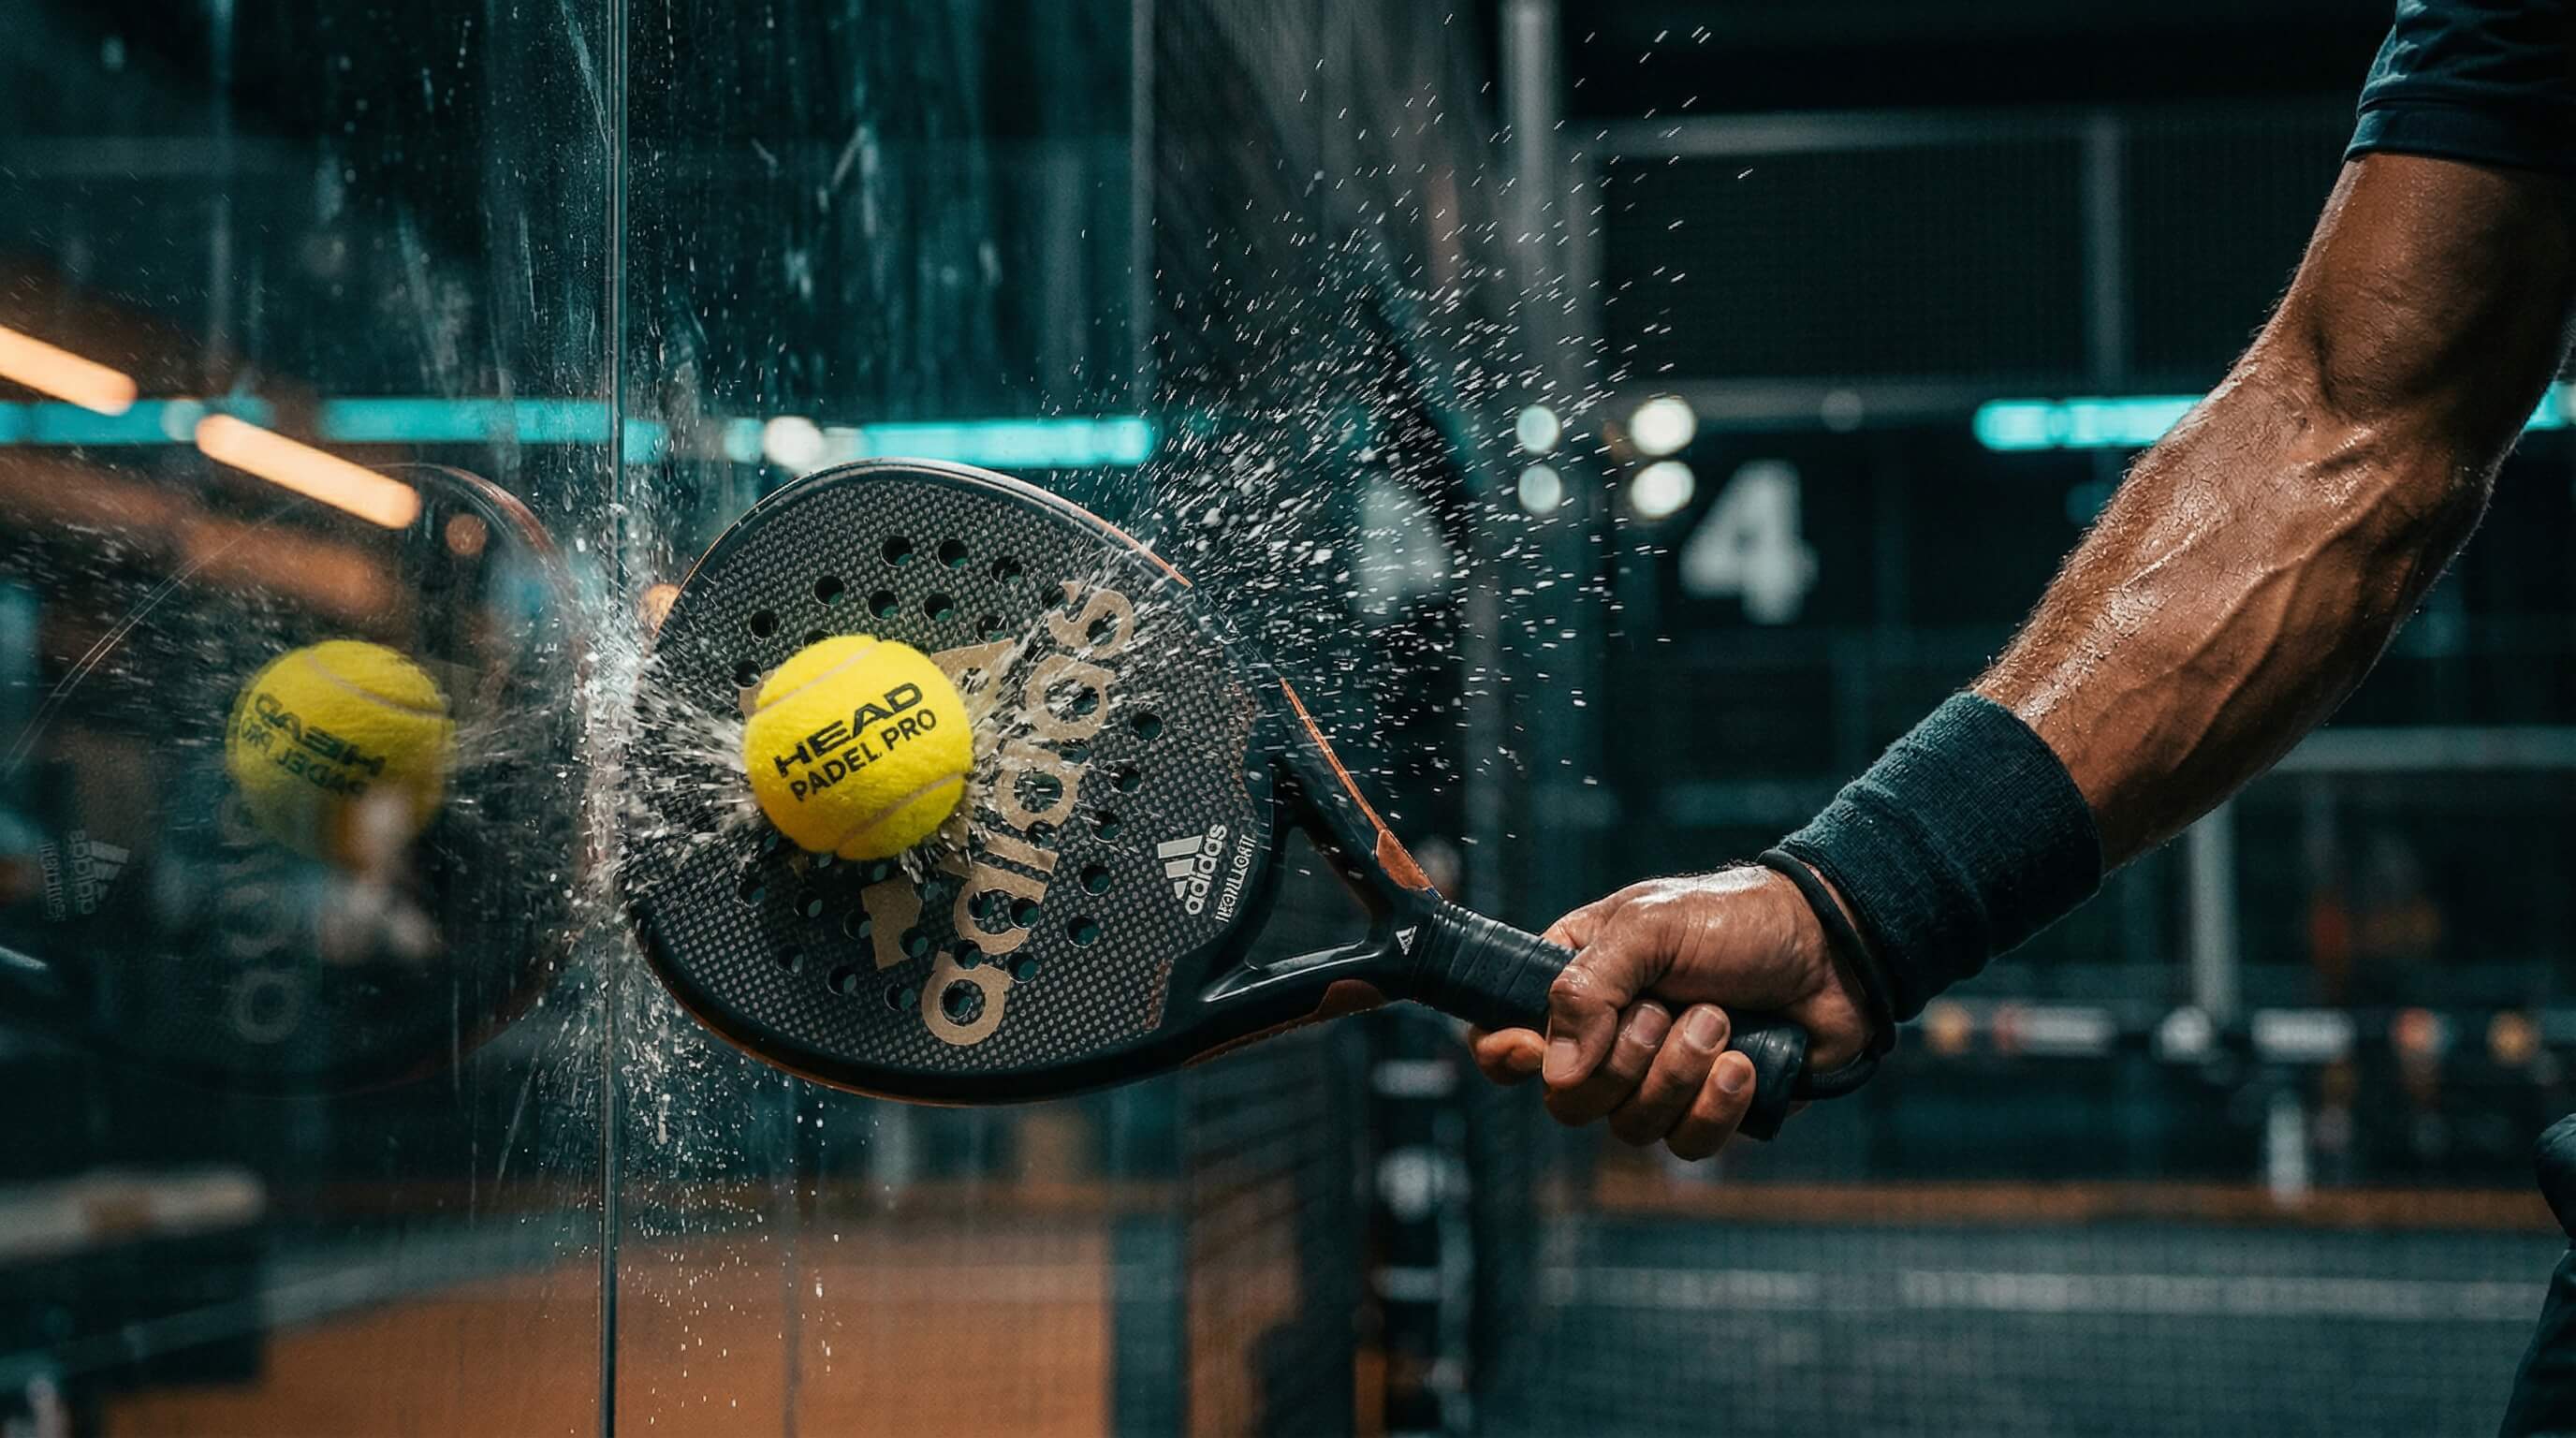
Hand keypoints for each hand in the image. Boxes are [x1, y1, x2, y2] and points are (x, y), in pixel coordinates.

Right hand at [1467, 864, 1873, 1158]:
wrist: (1833, 950)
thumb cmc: (1735, 922)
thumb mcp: (1651, 928)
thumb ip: (1588, 989)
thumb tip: (1553, 1073)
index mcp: (1577, 983)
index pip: (1505, 1036)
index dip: (1508, 1055)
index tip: (1533, 1051)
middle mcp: (1607, 1037)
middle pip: (1569, 1100)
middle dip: (1624, 1060)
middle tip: (1668, 1010)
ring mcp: (1658, 1079)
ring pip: (1630, 1127)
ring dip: (1679, 1073)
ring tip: (1720, 1021)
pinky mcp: (1709, 1110)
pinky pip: (1687, 1144)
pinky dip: (1716, 1106)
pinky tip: (1743, 1064)